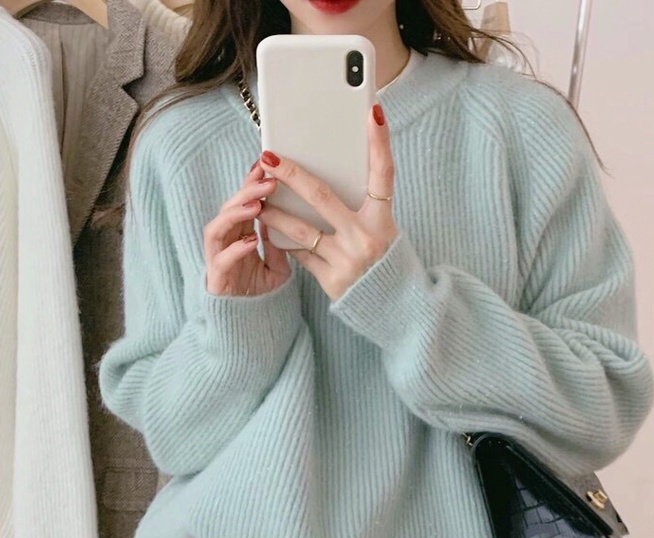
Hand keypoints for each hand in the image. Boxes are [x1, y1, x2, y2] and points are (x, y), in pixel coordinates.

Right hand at [204, 160, 290, 296]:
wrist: (249, 328)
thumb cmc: (261, 296)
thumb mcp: (278, 267)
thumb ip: (278, 245)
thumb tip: (288, 221)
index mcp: (239, 237)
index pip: (243, 204)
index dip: (252, 184)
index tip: (267, 166)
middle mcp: (225, 244)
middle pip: (229, 209)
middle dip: (246, 192)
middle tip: (268, 180)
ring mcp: (217, 260)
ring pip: (216, 228)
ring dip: (235, 214)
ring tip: (257, 205)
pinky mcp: (216, 280)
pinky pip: (220, 260)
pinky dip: (235, 249)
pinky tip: (252, 240)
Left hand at [256, 103, 397, 301]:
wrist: (397, 310)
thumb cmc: (386, 263)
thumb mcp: (383, 232)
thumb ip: (360, 210)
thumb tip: (321, 185)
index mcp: (383, 221)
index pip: (383, 174)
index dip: (380, 142)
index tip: (372, 112)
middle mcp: (365, 238)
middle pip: (322, 197)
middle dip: (292, 174)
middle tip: (269, 158)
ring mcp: (347, 261)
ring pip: (302, 230)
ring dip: (275, 213)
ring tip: (257, 200)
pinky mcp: (332, 281)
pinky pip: (302, 256)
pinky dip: (286, 242)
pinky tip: (271, 231)